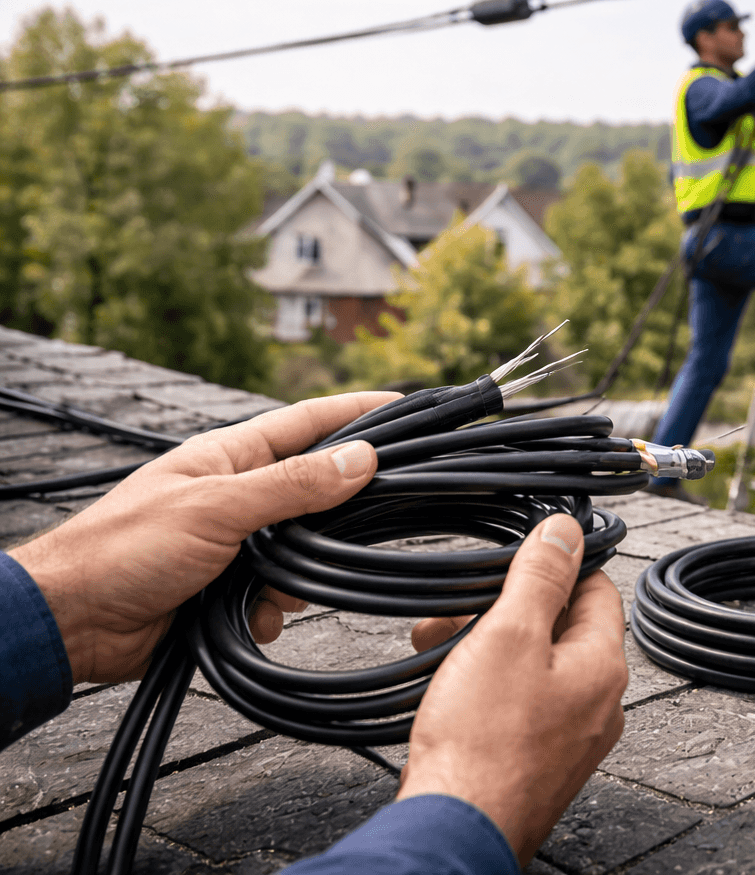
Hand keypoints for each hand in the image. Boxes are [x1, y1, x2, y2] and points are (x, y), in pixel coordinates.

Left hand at [9, 391, 397, 683]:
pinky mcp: (229, 589)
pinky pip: (279, 596)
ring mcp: (234, 543)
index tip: (406, 408)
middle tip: (361, 523)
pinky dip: (272, 608)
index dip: (358, 412)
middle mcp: (237, 495)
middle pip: (316, 491)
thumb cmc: (122, 549)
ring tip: (268, 586)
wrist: (72, 621)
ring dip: (297, 575)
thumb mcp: (216, 508)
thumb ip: (293, 485)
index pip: (309, 422)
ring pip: (304, 551)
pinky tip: (249, 613)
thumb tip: (361, 460)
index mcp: (231, 457)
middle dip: (334, 517)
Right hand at [399, 513, 627, 868]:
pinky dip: (484, 686)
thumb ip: (540, 578)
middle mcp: (597, 705)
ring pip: (534, 667)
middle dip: (507, 610)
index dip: (558, 566)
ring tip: (439, 644)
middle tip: (463, 608)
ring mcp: (569, 738)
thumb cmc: (483, 746)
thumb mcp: (509, 636)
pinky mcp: (538, 761)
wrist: (456, 829)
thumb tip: (566, 532)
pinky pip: (519, 705)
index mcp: (604, 667)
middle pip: (562, 629)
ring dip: (487, 646)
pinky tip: (446, 687)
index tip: (522, 555)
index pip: (598, 590)